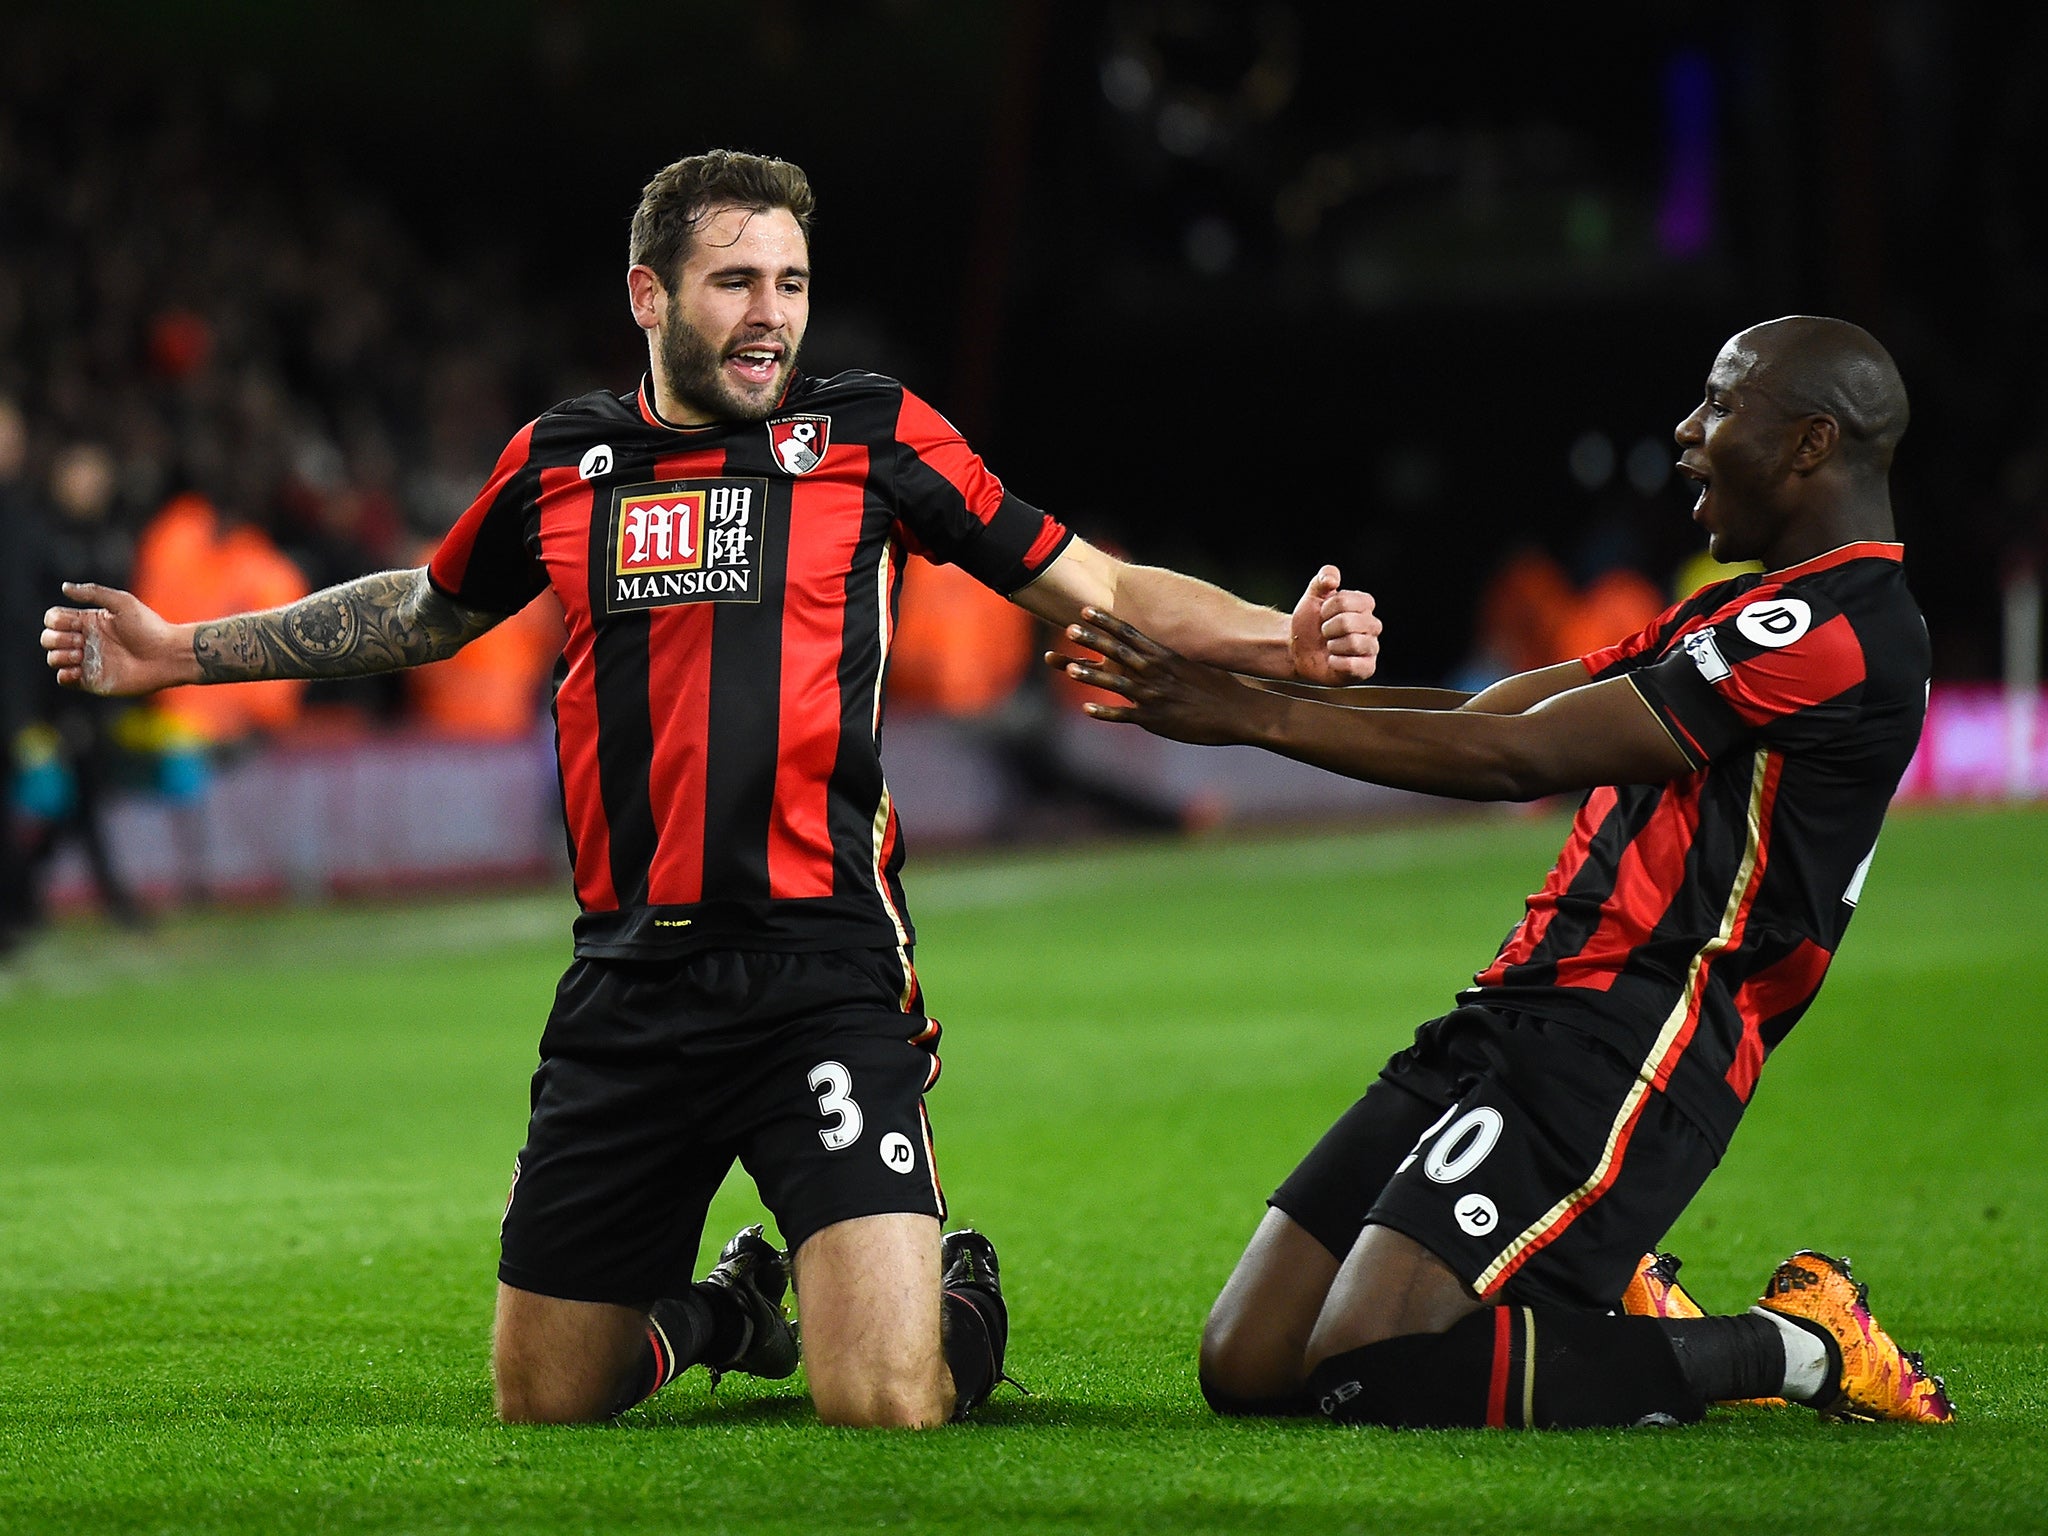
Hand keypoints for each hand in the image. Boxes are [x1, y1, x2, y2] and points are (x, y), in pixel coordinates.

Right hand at [41, 582, 192, 695]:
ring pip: (53, 658)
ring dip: (59, 656)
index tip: (77, 624)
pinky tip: (78, 670)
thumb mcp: (122, 602)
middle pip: (48, 638)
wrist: (168, 656)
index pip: (54, 618)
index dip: (56, 621)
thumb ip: (93, 593)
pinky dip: (64, 675)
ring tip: (80, 655)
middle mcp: (85, 641)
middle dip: (56, 638)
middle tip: (81, 642)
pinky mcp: (93, 680)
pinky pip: (64, 680)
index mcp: (89, 621)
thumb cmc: (149, 628)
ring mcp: (88, 661)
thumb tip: (64, 588)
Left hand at [1047, 608, 1275, 744]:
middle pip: (1118, 652)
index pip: (1130, 634)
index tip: (1086, 610)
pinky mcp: (1155, 719)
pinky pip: (1125, 715)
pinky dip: (1105, 712)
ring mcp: (1153, 696)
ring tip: (1069, 667)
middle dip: (1093, 640)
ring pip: (1115, 682)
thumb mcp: (1195, 664)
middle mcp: (1156, 672)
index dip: (1106, 622)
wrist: (1239, 710)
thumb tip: (1163, 646)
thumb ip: (1173, 657)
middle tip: (1070, 628)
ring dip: (1091, 674)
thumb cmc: (1220, 686)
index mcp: (1165, 656)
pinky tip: (1086, 708)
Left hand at [1288, 565, 1380, 683]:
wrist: (1297, 649)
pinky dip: (1336, 662)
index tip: (1322, 613)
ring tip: (1329, 646)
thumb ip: (1323, 578)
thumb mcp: (1313, 595)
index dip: (1328, 607)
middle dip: (1328, 627)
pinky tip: (1332, 660)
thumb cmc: (1310, 622)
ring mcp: (1371, 648)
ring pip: (1355, 643)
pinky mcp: (1366, 669)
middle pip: (1350, 622)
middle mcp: (1372, 626)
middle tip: (1324, 632)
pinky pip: (1354, 665)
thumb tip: (1332, 579)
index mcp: (1364, 605)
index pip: (1347, 601)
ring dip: (1332, 645)